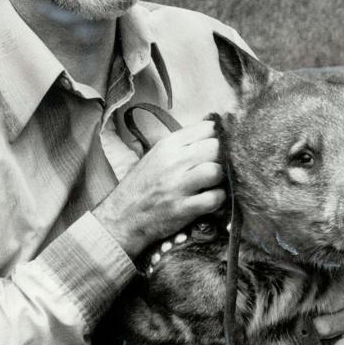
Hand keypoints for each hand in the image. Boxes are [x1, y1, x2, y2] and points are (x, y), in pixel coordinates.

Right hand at [93, 121, 224, 257]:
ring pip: (216, 171)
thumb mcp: (157, 155)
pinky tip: (209, 201)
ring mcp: (178, 185)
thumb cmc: (143, 186)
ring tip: (212, 185)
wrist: (122, 217)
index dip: (217, 138)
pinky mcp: (183, 208)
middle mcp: (174, 161)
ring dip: (220, 179)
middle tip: (216, 168)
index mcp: (168, 144)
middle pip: (216, 147)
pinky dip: (218, 200)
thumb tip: (213, 134)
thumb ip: (182, 145)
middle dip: (221, 158)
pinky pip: (215, 198)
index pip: (208, 128)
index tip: (215, 149)